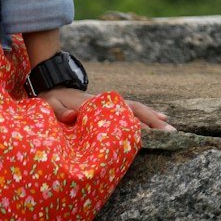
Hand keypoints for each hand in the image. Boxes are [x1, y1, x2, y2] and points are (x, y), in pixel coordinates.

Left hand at [37, 85, 176, 131]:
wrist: (52, 86)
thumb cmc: (50, 99)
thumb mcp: (49, 105)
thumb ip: (58, 112)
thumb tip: (73, 116)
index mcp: (96, 105)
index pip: (121, 113)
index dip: (136, 122)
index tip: (152, 133)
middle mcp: (108, 104)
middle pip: (136, 110)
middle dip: (154, 122)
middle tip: (172, 134)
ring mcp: (110, 106)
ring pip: (137, 111)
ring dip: (153, 120)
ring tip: (170, 131)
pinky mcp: (109, 109)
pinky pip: (131, 113)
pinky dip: (145, 118)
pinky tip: (157, 122)